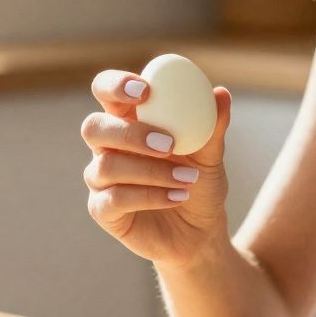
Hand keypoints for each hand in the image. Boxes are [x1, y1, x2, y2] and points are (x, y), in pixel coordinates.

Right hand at [81, 69, 232, 267]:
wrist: (199, 232)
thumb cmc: (198, 184)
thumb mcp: (211, 156)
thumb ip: (213, 126)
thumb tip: (221, 94)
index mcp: (128, 120)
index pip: (105, 91)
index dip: (115, 84)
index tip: (145, 90)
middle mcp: (107, 147)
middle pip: (93, 127)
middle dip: (129, 133)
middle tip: (168, 143)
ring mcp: (100, 179)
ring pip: (107, 166)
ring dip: (151, 171)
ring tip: (188, 180)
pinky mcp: (102, 211)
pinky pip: (114, 199)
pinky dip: (149, 196)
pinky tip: (177, 196)